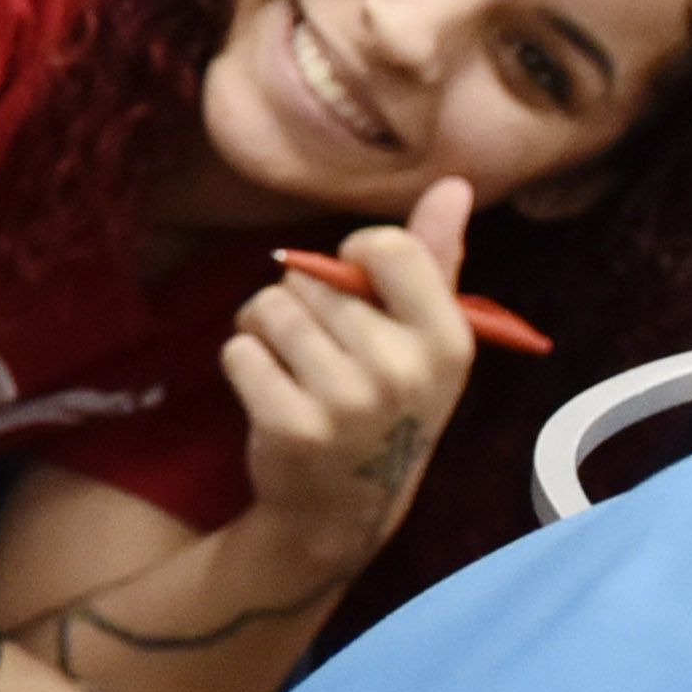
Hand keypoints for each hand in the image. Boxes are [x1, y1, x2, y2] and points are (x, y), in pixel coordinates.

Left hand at [223, 175, 477, 574]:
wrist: (341, 506)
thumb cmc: (385, 403)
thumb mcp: (426, 339)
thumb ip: (435, 258)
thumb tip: (453, 184)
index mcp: (447, 339)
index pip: (386, 247)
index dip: (351, 254)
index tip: (353, 285)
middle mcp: (403, 369)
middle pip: (312, 279)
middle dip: (301, 302)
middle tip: (321, 350)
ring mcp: (347, 402)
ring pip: (269, 309)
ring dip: (265, 329)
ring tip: (292, 365)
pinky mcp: (291, 426)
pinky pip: (238, 350)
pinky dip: (243, 362)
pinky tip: (270, 392)